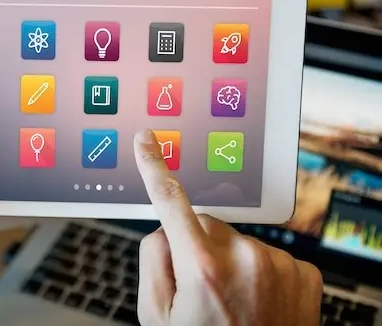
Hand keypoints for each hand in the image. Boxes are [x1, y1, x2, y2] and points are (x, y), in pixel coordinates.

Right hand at [134, 130, 322, 325]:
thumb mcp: (156, 316)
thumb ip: (152, 260)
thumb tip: (164, 229)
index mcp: (201, 267)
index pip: (169, 200)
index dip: (153, 166)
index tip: (147, 141)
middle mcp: (243, 258)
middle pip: (204, 224)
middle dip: (196, 245)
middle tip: (199, 288)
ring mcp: (277, 263)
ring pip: (236, 239)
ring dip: (228, 260)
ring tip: (231, 302)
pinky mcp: (302, 271)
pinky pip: (265, 252)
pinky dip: (257, 269)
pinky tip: (256, 301)